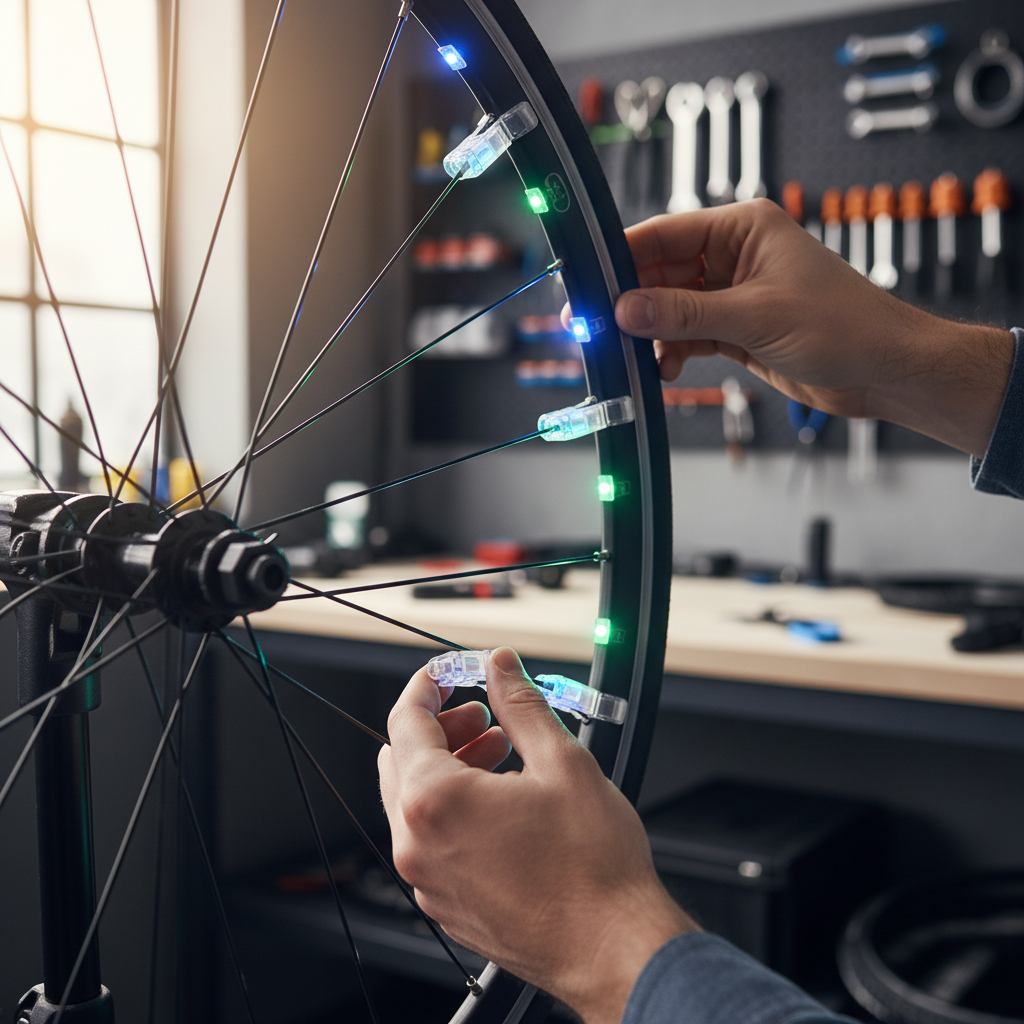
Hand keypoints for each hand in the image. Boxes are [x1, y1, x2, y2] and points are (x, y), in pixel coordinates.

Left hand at [378, 647, 693, 1023]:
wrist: (613, 948)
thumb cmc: (592, 868)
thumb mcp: (561, 761)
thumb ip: (521, 704)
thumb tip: (501, 666)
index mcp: (435, 801)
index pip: (405, 722)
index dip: (426, 687)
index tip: (446, 673)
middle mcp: (418, 845)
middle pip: (401, 761)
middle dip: (440, 727)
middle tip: (483, 714)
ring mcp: (429, 882)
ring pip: (415, 804)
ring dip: (449, 766)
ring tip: (501, 752)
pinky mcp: (447, 905)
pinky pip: (431, 843)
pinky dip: (453, 810)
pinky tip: (501, 801)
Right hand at [606, 200, 1012, 457]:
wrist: (883, 370)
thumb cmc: (845, 325)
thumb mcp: (754, 317)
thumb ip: (684, 314)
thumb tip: (627, 309)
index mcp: (744, 229)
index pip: (666, 234)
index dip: (624, 257)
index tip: (592, 282)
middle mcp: (735, 256)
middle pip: (661, 273)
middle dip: (633, 302)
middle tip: (599, 327)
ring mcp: (734, 294)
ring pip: (670, 308)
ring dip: (651, 332)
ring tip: (632, 354)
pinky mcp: (736, 329)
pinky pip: (687, 335)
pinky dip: (671, 351)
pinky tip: (663, 368)